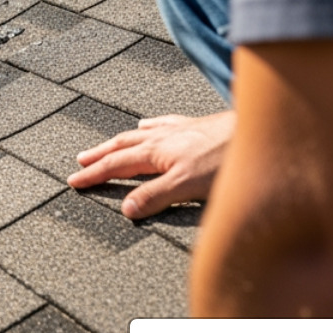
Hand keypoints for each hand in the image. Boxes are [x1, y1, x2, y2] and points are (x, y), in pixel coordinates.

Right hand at [68, 110, 233, 218]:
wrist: (258, 132)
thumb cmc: (227, 158)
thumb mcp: (187, 186)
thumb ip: (155, 196)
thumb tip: (126, 208)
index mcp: (155, 152)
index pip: (115, 165)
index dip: (94, 174)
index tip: (74, 180)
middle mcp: (162, 137)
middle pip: (122, 145)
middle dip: (99, 155)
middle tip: (80, 161)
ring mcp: (179, 130)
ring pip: (139, 134)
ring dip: (119, 142)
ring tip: (106, 145)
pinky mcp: (197, 126)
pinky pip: (163, 124)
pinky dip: (149, 127)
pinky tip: (150, 126)